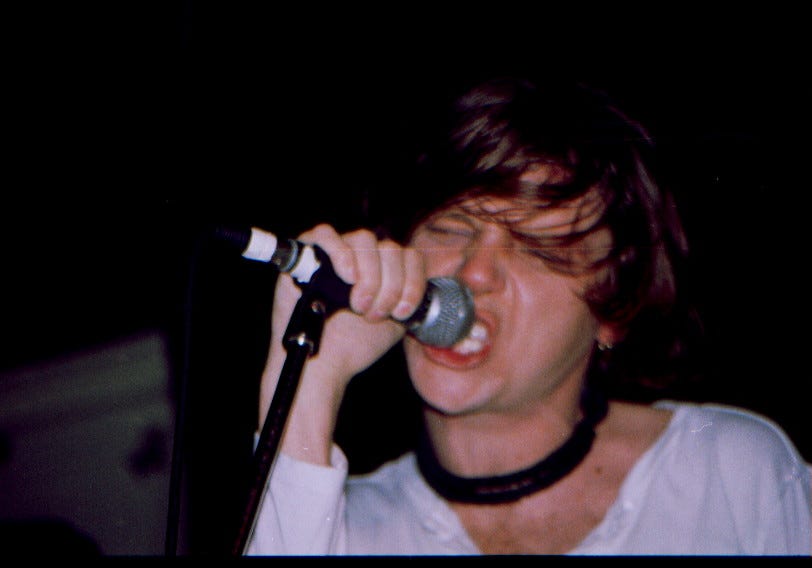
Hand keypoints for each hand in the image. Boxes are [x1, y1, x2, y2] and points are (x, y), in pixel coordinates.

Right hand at [259, 224, 426, 462]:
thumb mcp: (397, 321)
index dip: (411, 282)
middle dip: (389, 286)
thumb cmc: (357, 344)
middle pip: (390, 248)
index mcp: (386, 268)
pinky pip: (326, 234)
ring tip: (358, 304)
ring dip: (368, 276)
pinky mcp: (307, 252)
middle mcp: (364, 255)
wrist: (325, 364)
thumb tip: (453, 301)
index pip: (411, 256)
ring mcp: (336, 251)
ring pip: (364, 239)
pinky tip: (345, 275)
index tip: (402, 312)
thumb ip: (414, 299)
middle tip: (374, 314)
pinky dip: (340, 251)